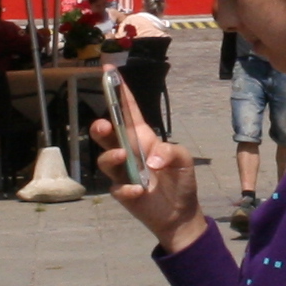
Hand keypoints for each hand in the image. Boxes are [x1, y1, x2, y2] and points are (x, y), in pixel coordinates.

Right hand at [96, 74, 202, 250]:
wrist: (180, 213)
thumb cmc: (180, 180)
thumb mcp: (184, 160)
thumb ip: (171, 152)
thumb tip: (150, 161)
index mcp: (143, 138)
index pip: (129, 112)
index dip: (119, 92)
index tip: (109, 72)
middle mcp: (129, 152)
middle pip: (107, 134)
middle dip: (101, 127)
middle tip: (104, 125)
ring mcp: (123, 172)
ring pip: (105, 159)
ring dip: (111, 156)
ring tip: (123, 156)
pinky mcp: (123, 192)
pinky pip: (118, 186)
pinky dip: (128, 188)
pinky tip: (140, 190)